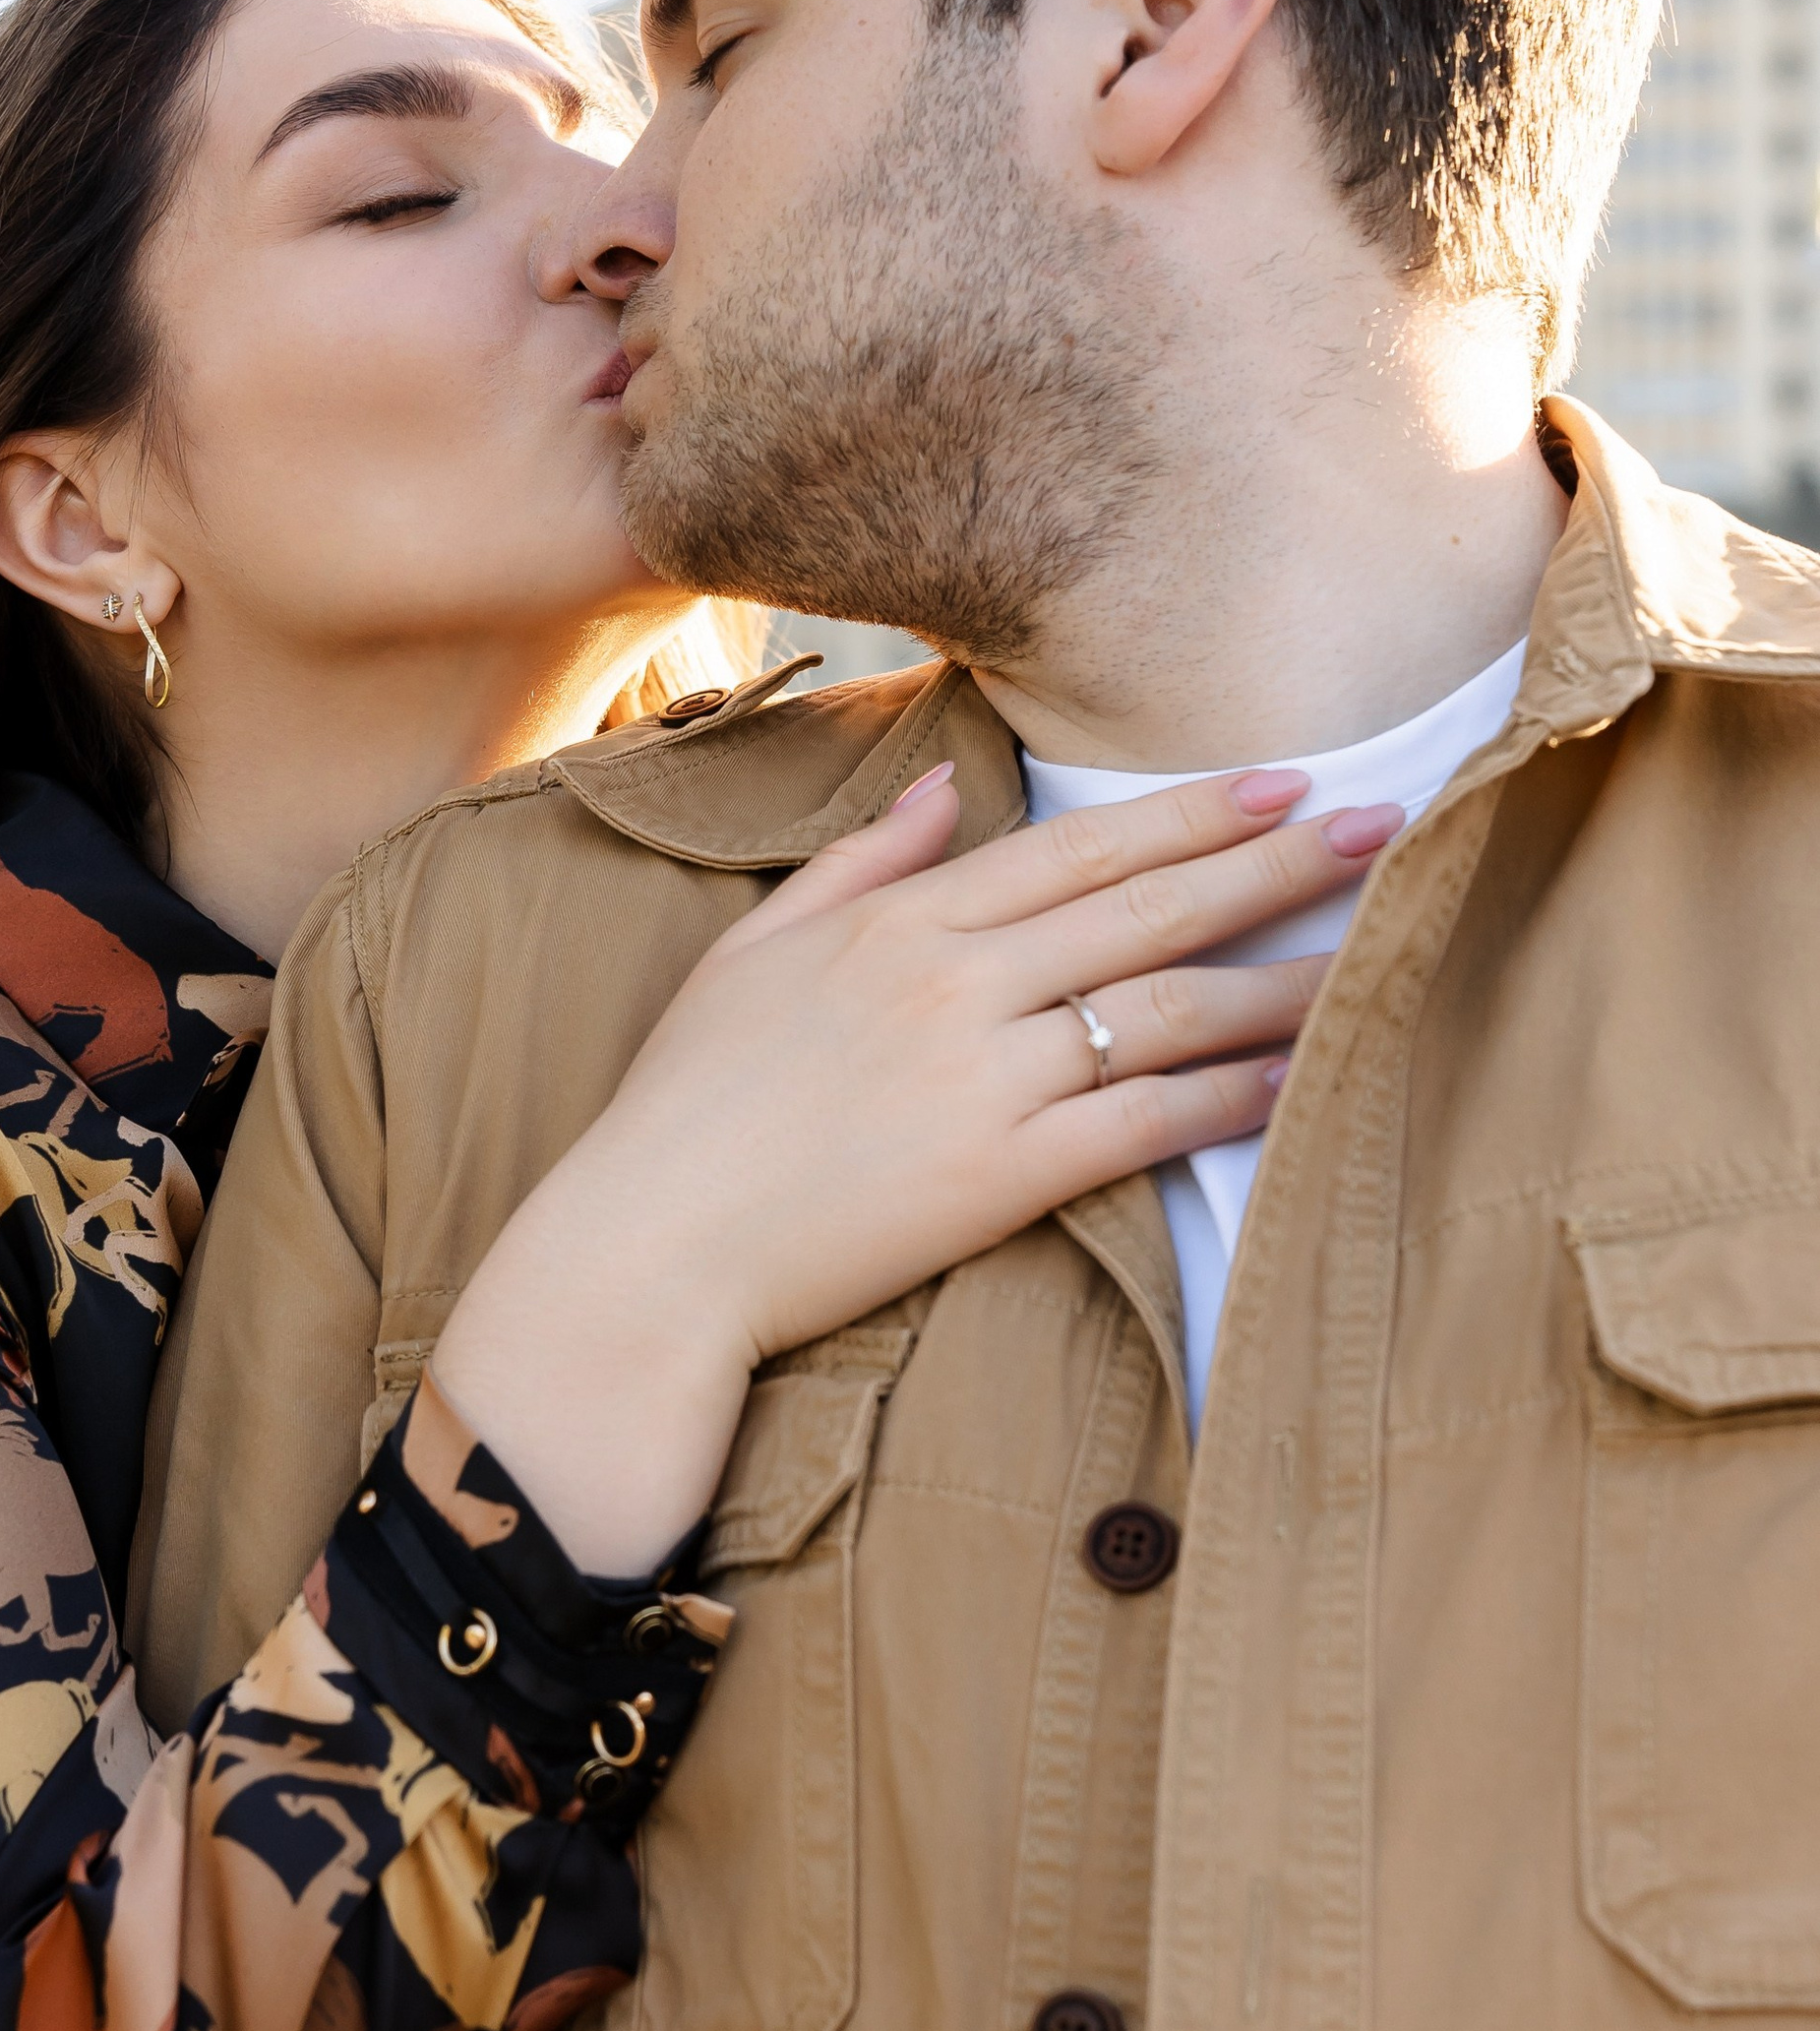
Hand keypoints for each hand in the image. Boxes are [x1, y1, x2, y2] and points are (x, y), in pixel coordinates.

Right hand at [430, 763, 1397, 1575]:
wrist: (650, 1249)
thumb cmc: (686, 1107)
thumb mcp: (751, 953)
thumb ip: (854, 865)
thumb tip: (934, 787)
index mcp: (898, 921)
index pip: (1077, 846)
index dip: (1190, 812)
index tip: (1280, 781)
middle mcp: (952, 981)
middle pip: (1146, 906)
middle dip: (1274, 861)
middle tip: (1380, 827)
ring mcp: (981, 1077)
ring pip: (1167, 1008)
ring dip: (1282, 974)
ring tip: (1371, 949)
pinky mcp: (1000, 1175)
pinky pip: (1146, 1121)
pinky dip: (1231, 1095)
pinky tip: (1298, 1075)